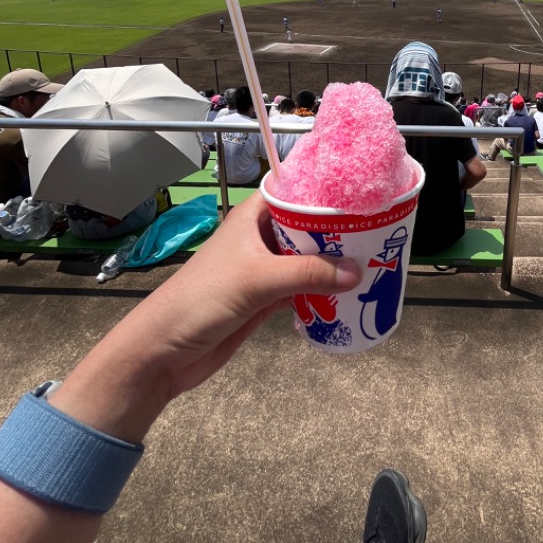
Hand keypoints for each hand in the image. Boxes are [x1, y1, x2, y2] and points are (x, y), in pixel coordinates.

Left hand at [50, 192, 361, 441]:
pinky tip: (348, 296)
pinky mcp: (264, 300)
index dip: (323, 191)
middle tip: (378, 233)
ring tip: (373, 263)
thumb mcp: (257, 279)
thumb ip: (307, 274)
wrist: (164, 351)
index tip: (360, 193)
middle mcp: (259, 239)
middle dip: (337, 232)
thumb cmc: (203, 299)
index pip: (293, 192)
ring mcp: (263, 270)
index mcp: (252, 218)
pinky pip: (301, 290)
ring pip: (306, 261)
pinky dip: (321, 293)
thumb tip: (357, 272)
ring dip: (332, 266)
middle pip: (306, 228)